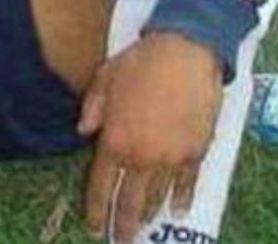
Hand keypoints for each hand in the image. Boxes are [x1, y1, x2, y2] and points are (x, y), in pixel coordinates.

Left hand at [78, 32, 223, 242]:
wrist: (185, 53)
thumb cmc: (141, 62)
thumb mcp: (104, 78)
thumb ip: (91, 108)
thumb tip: (82, 132)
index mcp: (114, 141)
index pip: (99, 186)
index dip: (95, 210)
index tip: (94, 227)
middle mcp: (141, 157)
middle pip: (128, 202)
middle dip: (122, 225)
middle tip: (120, 240)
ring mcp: (170, 159)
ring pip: (156, 197)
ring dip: (148, 214)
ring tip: (143, 225)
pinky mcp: (195, 153)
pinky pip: (186, 185)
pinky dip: (181, 200)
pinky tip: (177, 210)